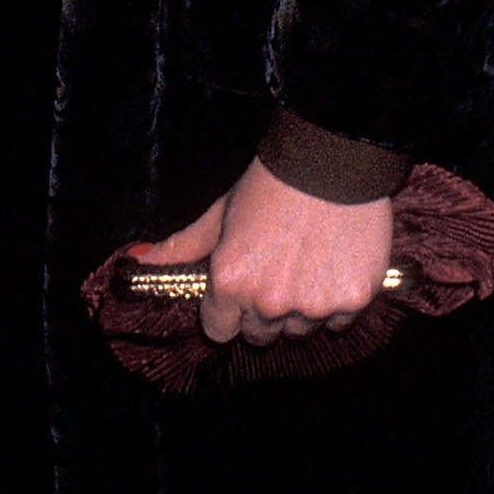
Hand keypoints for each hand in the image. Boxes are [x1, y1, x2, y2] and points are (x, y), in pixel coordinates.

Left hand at [136, 158, 395, 348]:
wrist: (329, 159)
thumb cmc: (269, 185)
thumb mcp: (220, 214)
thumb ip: (184, 247)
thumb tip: (140, 260)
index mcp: (231, 282)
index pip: (220, 331)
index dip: (227, 310)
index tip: (239, 290)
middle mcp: (269, 302)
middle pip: (260, 334)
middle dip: (264, 311)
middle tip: (276, 271)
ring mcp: (313, 305)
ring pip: (300, 330)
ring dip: (301, 308)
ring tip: (307, 263)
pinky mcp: (352, 300)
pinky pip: (339, 320)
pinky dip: (338, 300)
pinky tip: (333, 264)